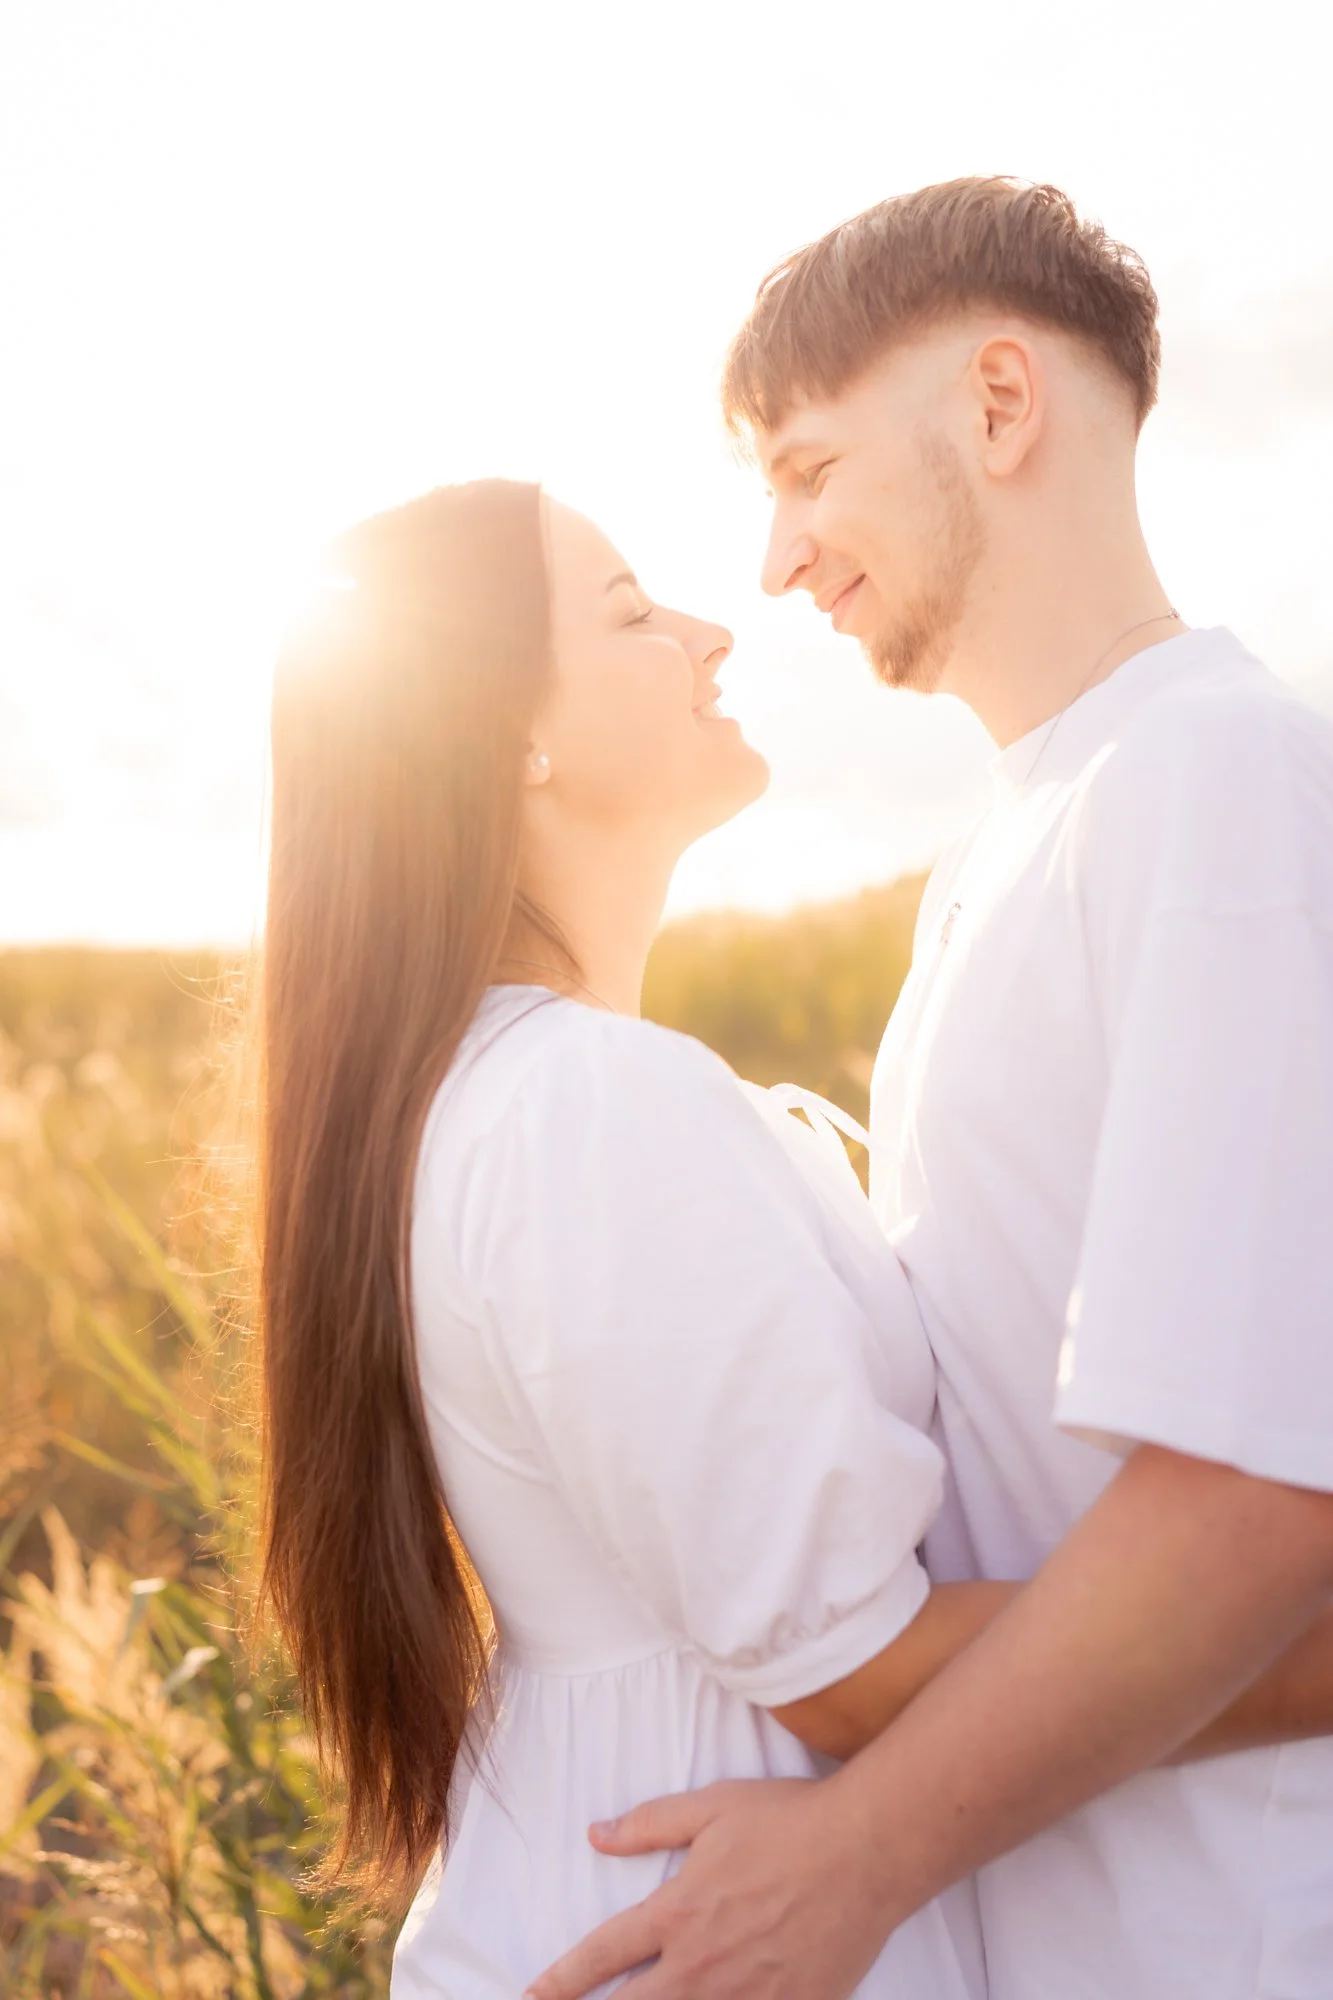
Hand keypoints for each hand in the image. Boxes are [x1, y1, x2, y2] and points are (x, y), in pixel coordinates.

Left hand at [524, 1777, 892, 1999]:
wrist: (867, 1849)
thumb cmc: (790, 1821)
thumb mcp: (712, 1807)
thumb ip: (650, 1824)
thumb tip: (596, 1834)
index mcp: (677, 1912)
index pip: (602, 1956)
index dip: (560, 1982)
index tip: (532, 1996)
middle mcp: (702, 1965)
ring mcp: (746, 1996)